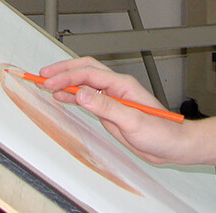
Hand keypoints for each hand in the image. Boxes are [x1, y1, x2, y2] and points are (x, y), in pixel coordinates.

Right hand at [39, 57, 193, 164]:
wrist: (173, 146)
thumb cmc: (161, 132)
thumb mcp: (132, 121)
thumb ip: (106, 107)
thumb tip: (82, 93)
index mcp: (122, 85)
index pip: (89, 74)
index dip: (67, 76)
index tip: (50, 82)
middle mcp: (117, 88)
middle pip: (85, 70)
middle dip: (63, 71)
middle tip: (43, 75)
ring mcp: (113, 98)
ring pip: (85, 82)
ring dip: (66, 81)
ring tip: (46, 84)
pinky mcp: (111, 110)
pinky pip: (88, 98)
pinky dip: (74, 95)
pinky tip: (63, 97)